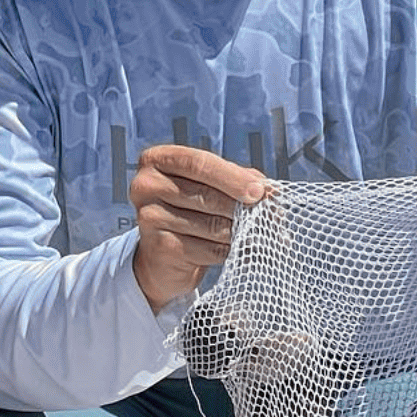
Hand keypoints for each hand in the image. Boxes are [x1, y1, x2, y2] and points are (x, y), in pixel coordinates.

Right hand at [129, 142, 270, 311]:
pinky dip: (233, 251)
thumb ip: (240, 181)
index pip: (198, 163)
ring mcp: (149, 217)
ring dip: (243, 231)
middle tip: (270, 215)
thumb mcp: (212, 186)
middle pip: (205, 194)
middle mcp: (146, 185)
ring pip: (211, 224)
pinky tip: (243, 250)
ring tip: (261, 234)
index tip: (259, 191)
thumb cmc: (192, 211)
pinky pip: (208, 249)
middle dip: (243, 207)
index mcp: (157, 160)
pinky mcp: (160, 248)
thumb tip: (271, 191)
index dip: (232, 177)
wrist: (164, 256)